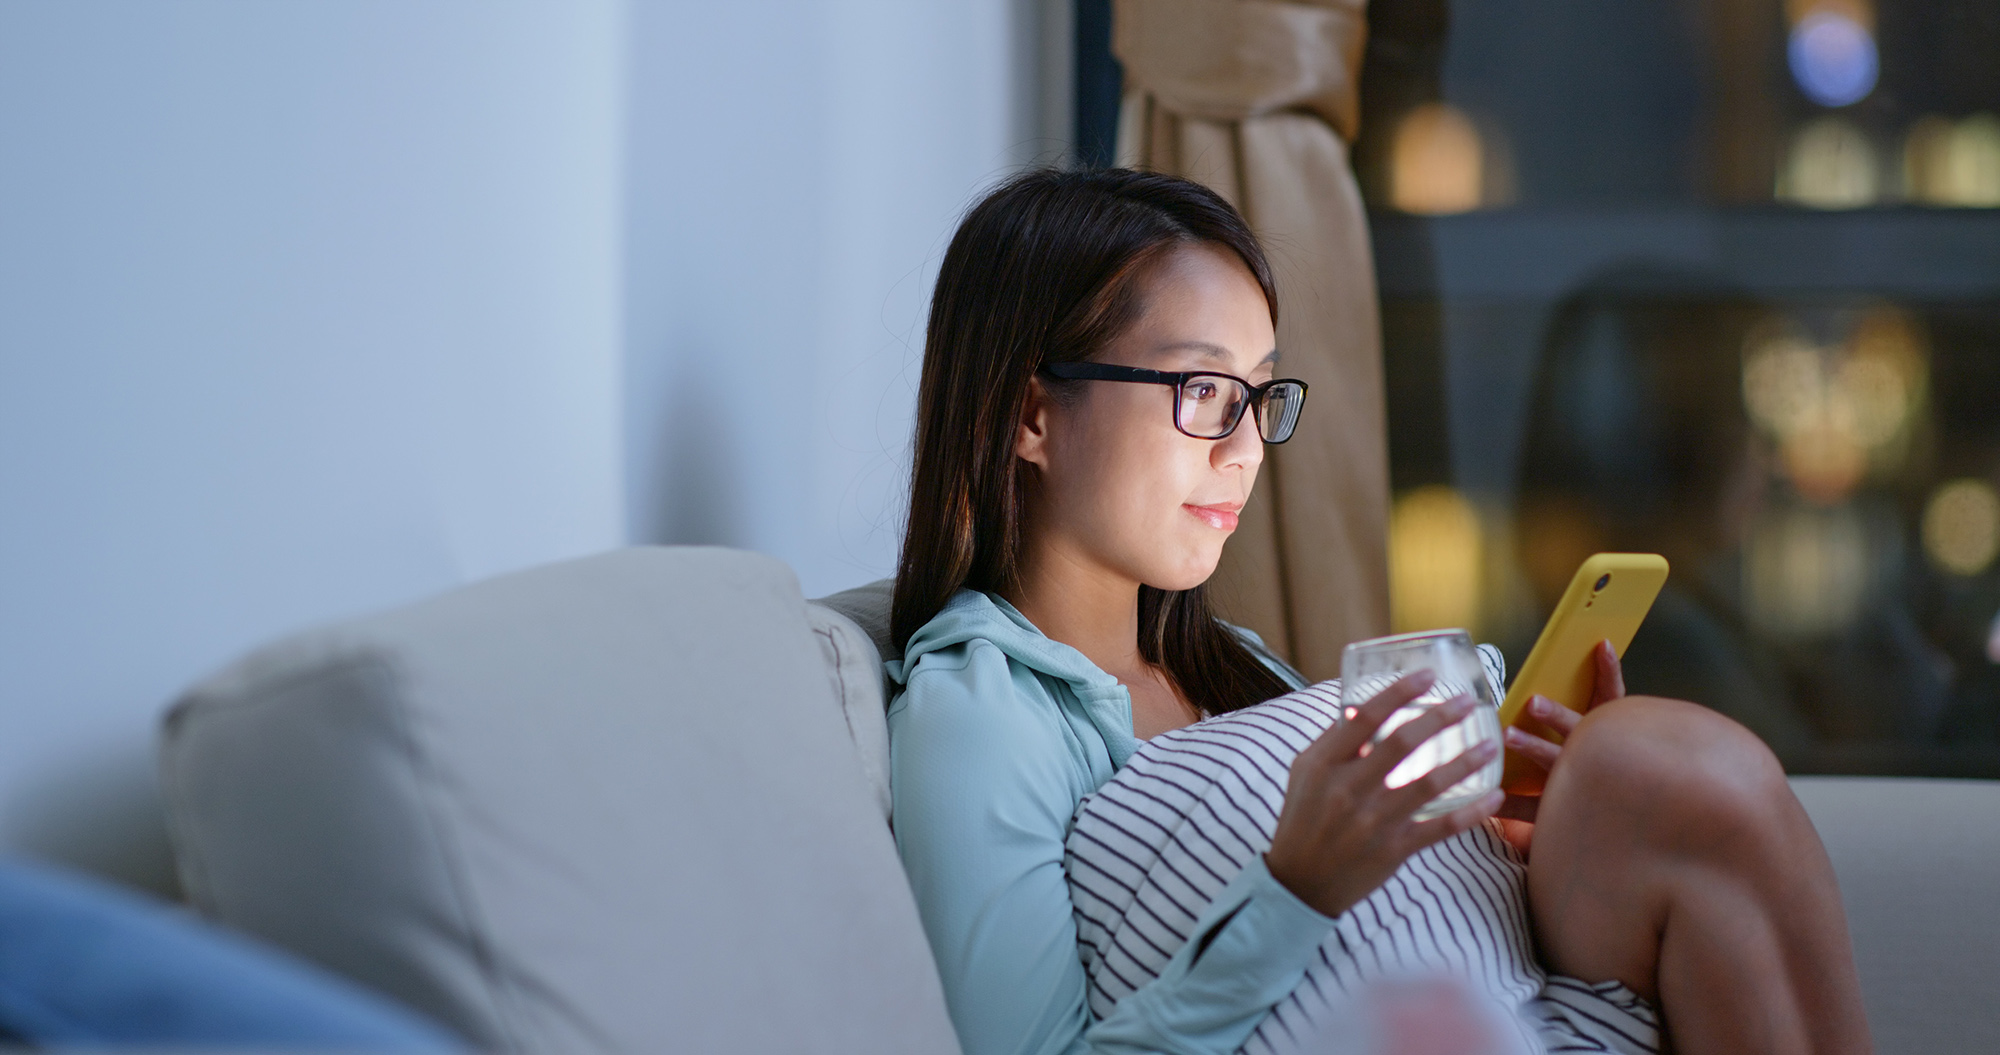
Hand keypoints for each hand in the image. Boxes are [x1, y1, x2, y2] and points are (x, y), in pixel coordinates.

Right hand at [1265, 670, 1503, 918]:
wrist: (1300, 883)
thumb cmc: (1303, 820)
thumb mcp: (1305, 773)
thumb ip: (1332, 741)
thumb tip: (1356, 708)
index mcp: (1324, 764)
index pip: (1365, 718)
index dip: (1399, 693)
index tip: (1428, 676)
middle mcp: (1349, 789)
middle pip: (1402, 743)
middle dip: (1440, 718)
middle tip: (1468, 702)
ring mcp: (1373, 821)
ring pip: (1428, 784)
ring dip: (1464, 762)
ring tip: (1490, 745)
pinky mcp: (1393, 849)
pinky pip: (1440, 828)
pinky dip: (1470, 812)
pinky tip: (1493, 796)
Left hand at [1495, 640, 1624, 835]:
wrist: (1617, 826)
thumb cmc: (1599, 767)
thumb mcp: (1599, 732)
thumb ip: (1589, 701)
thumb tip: (1590, 653)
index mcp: (1604, 733)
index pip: (1610, 699)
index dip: (1609, 672)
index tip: (1602, 646)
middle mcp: (1593, 756)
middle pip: (1577, 730)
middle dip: (1556, 715)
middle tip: (1534, 701)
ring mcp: (1577, 784)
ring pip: (1555, 764)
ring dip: (1533, 747)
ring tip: (1509, 734)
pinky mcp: (1555, 811)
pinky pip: (1529, 808)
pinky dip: (1508, 803)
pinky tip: (1491, 797)